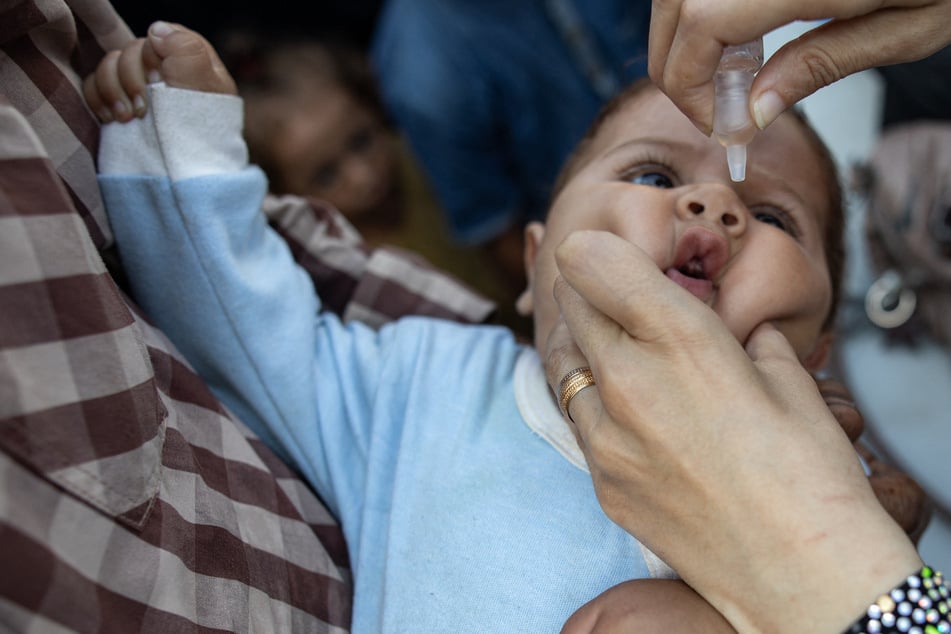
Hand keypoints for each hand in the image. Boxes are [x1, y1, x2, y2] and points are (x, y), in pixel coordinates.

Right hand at [83, 21, 235, 122]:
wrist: (189, 167)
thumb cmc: (203, 129)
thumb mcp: (203, 86)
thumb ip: (185, 49)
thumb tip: (156, 30)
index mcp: (188, 57)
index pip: (157, 37)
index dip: (152, 58)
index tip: (160, 83)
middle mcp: (162, 67)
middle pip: (129, 51)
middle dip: (132, 79)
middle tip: (143, 109)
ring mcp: (138, 85)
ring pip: (108, 65)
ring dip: (113, 90)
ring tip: (128, 118)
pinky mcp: (119, 102)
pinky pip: (93, 85)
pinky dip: (97, 99)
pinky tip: (112, 119)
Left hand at [544, 230, 920, 632]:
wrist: (802, 575)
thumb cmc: (811, 473)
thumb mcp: (789, 381)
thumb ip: (748, 341)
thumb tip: (737, 330)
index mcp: (679, 336)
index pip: (591, 260)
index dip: (595, 249)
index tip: (607, 254)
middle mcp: (629, 379)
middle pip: (572, 307)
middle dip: (590, 293)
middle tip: (613, 296)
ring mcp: (606, 436)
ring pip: (565, 364)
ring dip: (586, 348)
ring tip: (621, 353)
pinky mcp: (601, 481)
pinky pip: (582, 423)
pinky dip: (597, 405)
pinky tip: (634, 415)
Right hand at [648, 0, 950, 133]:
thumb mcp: (909, 27)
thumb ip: (821, 64)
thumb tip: (753, 110)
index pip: (700, 27)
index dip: (689, 85)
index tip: (718, 125)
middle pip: (674, 6)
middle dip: (677, 65)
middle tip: (718, 107)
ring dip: (689, 35)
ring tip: (739, 70)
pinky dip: (710, 10)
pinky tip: (747, 32)